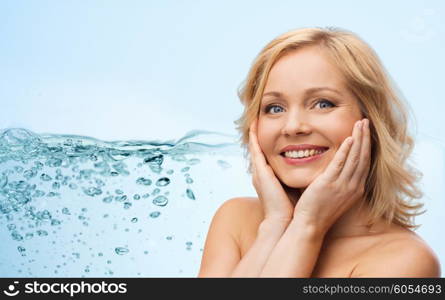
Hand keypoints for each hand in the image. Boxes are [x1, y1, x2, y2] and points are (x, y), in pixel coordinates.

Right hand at [249, 118, 295, 221]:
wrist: (284, 221)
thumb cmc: (292, 208)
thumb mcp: (294, 187)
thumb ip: (298, 177)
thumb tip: (312, 169)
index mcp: (269, 176)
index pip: (267, 154)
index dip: (268, 141)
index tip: (272, 129)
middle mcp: (261, 172)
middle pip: (258, 147)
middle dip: (257, 134)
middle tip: (257, 117)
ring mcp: (259, 171)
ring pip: (255, 146)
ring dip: (254, 132)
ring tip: (254, 116)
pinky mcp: (260, 171)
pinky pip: (255, 149)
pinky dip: (253, 137)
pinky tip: (254, 125)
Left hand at [293, 118, 370, 232]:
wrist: (309, 226)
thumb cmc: (318, 210)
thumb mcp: (333, 194)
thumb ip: (336, 179)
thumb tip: (334, 166)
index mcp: (355, 189)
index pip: (364, 163)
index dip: (366, 146)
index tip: (366, 132)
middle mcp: (353, 187)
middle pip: (363, 157)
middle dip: (366, 138)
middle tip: (366, 121)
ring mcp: (343, 186)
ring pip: (355, 158)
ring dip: (358, 139)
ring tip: (360, 123)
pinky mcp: (329, 185)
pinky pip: (340, 164)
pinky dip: (346, 151)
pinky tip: (349, 139)